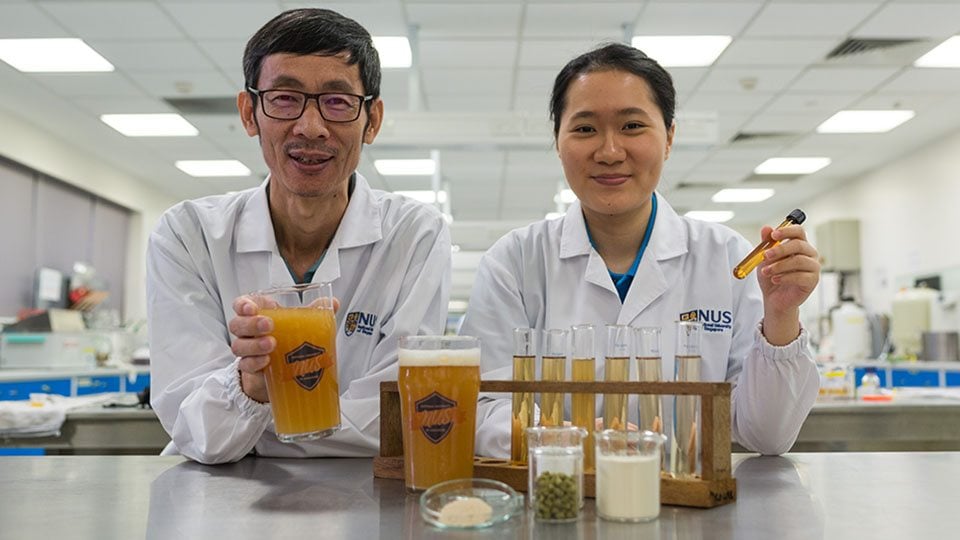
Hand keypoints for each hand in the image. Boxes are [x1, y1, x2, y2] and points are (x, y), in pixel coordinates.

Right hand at [227, 295, 341, 402]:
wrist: (283, 371)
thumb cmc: (289, 339)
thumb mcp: (302, 324)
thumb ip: (315, 312)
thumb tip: (334, 303)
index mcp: (260, 314)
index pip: (242, 304)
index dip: (242, 304)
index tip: (251, 307)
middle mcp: (250, 331)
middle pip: (237, 324)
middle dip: (251, 324)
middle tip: (268, 325)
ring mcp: (248, 349)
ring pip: (239, 345)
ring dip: (254, 344)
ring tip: (272, 344)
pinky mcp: (251, 367)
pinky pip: (245, 364)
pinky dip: (254, 362)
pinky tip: (266, 361)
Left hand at [756, 224, 820, 344]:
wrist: (774, 298)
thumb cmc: (771, 275)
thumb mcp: (764, 258)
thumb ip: (766, 243)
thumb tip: (766, 228)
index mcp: (799, 244)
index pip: (799, 231)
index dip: (787, 231)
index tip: (774, 234)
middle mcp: (809, 254)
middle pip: (799, 245)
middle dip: (780, 249)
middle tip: (765, 256)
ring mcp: (813, 267)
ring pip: (799, 261)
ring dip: (779, 266)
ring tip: (766, 272)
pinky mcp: (813, 281)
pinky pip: (801, 276)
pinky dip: (785, 277)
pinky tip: (775, 280)